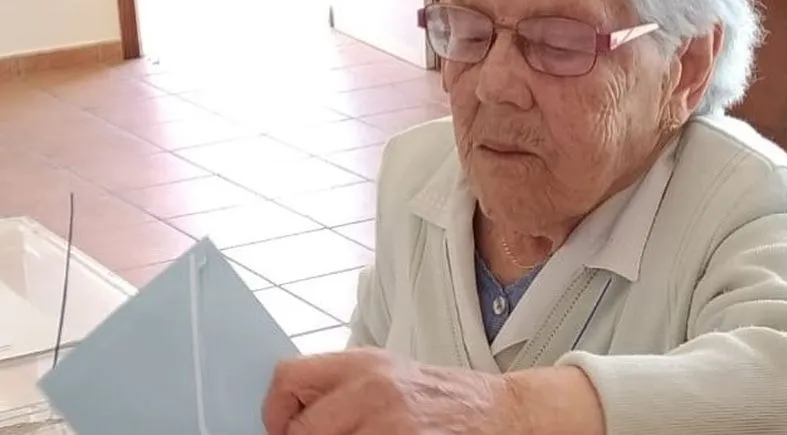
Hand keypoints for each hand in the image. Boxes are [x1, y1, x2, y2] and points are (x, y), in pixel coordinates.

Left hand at [262, 348, 527, 434]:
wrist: (505, 415)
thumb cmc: (445, 402)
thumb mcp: (389, 378)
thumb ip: (342, 391)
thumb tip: (289, 421)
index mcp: (364, 364)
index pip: (287, 379)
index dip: (276, 413)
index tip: (287, 432)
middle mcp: (374, 389)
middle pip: (301, 430)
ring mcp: (391, 425)